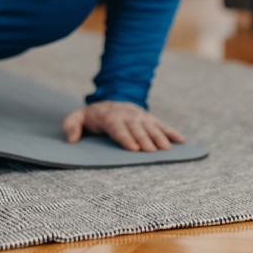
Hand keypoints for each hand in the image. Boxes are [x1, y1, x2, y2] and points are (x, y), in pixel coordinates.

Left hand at [61, 101, 184, 151]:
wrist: (108, 101)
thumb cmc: (91, 116)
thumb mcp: (76, 117)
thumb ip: (71, 125)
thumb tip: (71, 139)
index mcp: (109, 117)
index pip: (118, 128)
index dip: (126, 138)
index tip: (134, 148)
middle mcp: (127, 115)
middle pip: (137, 128)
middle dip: (144, 139)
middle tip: (151, 152)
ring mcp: (140, 116)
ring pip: (151, 126)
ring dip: (159, 137)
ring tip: (166, 149)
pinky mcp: (148, 118)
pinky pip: (162, 124)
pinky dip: (172, 132)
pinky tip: (181, 141)